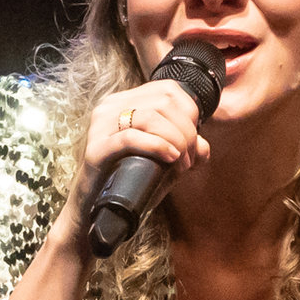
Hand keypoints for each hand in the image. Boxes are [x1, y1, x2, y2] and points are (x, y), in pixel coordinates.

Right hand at [59, 82, 209, 249]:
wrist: (96, 209)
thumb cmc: (130, 180)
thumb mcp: (164, 160)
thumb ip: (185, 149)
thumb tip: (203, 148)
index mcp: (125, 100)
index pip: (169, 89)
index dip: (190, 114)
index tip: (193, 142)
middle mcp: (110, 106)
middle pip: (164, 103)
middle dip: (187, 132)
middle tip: (189, 160)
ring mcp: (100, 126)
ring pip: (150, 116)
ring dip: (176, 140)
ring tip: (181, 163)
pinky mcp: (96, 148)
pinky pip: (131, 137)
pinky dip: (157, 146)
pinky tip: (171, 158)